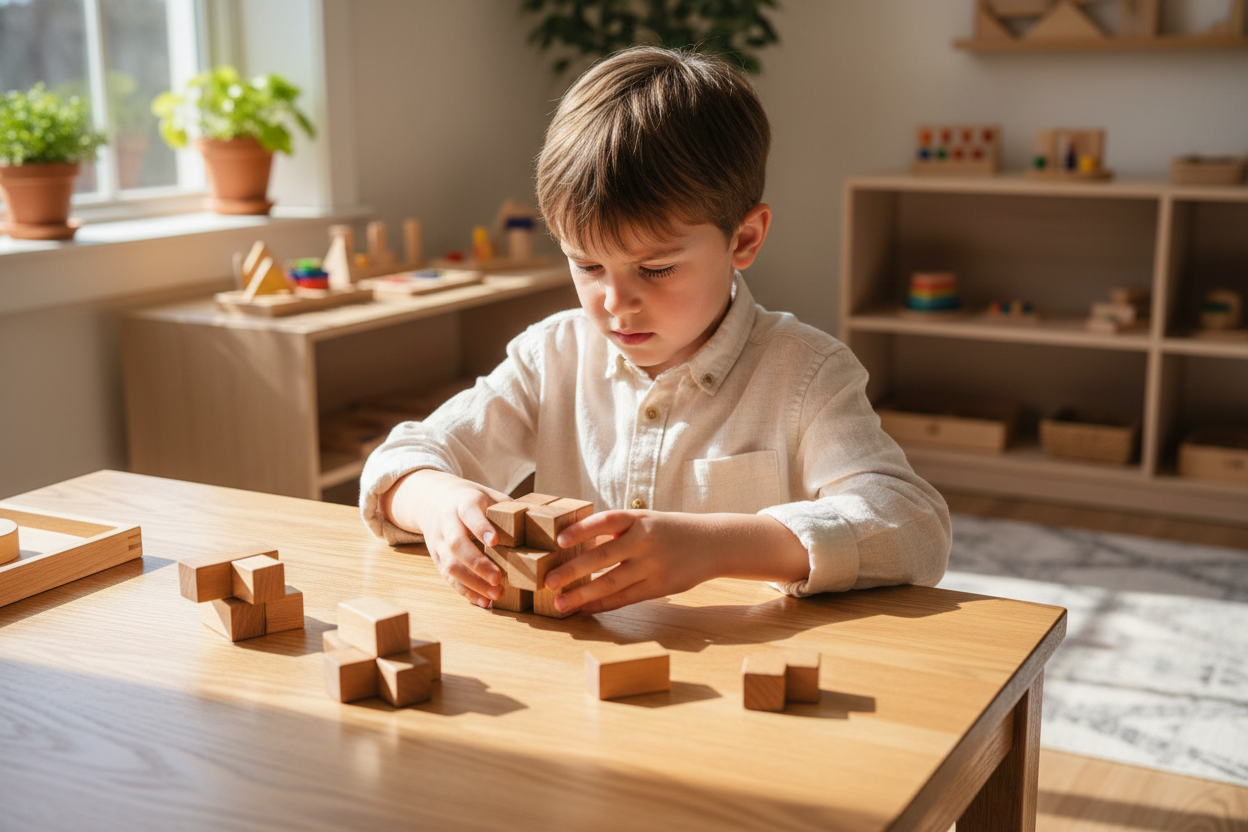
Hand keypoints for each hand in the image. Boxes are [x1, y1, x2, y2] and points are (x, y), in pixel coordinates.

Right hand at [381, 470, 511, 607]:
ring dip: (473, 583)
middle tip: (498, 579)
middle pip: (457, 544)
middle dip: (477, 564)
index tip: (494, 540)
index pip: (469, 514)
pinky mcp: (437, 559)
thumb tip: (541, 521)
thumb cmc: (474, 500)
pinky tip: (483, 601)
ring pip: (450, 565)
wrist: (435, 500)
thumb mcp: (490, 496)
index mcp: (463, 503)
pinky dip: (466, 592)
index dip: (480, 527)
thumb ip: (509, 509)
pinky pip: (448, 578)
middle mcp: (447, 523)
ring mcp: (439, 542)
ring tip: (496, 595)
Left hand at [542, 509, 810, 614]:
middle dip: (572, 571)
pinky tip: (585, 608)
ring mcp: (653, 565)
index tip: (559, 541)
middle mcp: (645, 541)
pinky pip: (626, 598)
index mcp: (639, 519)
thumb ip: (618, 531)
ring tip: (560, 604)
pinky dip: (603, 604)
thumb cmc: (670, 530)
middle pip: (602, 557)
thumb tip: (579, 544)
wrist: (713, 543)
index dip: (582, 530)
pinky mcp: (660, 587)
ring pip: (611, 583)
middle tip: (548, 582)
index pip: (606, 521)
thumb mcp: (647, 520)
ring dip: (582, 595)